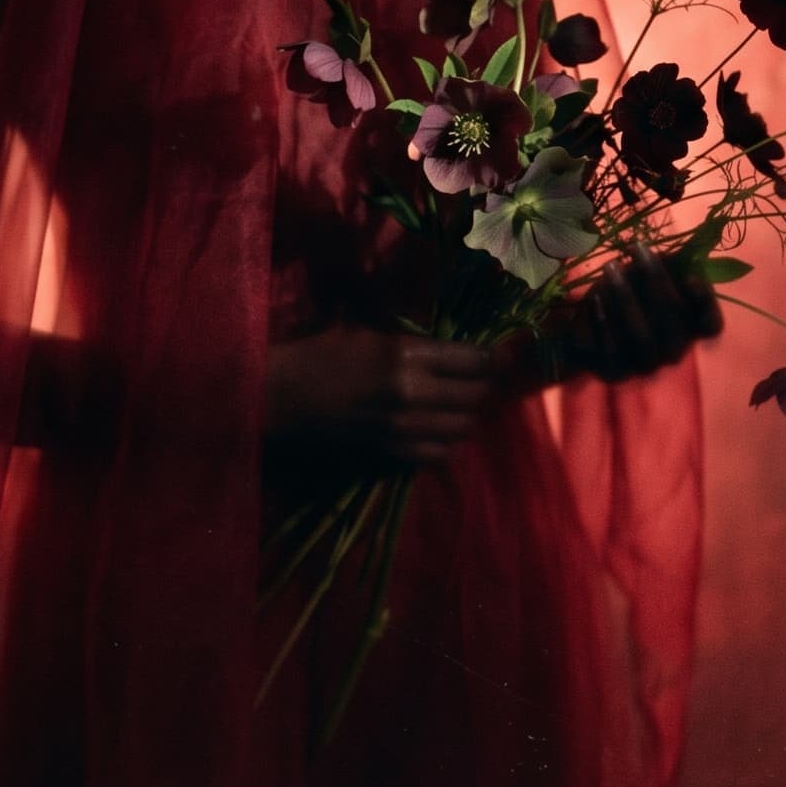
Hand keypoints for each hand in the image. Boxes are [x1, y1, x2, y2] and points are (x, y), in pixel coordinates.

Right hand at [264, 325, 510, 467]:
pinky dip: (448, 443)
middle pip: (474, 396)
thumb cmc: (318, 353)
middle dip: (485, 386)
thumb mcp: (366, 331)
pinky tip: (442, 431)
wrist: (280, 396)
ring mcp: (402, 428)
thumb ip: (410, 342)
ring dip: (468, 415)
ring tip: (462, 404)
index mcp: (404, 354)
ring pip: (462, 428)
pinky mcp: (390, 452)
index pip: (472, 360)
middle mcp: (412, 393)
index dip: (496, 358)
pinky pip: (439, 455)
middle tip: (483, 377)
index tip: (505, 355)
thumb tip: (447, 343)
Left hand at [545, 251, 722, 384]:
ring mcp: (644, 365)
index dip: (706, 304)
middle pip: (673, 321)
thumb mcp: (648, 275)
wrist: (585, 329)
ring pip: (642, 336)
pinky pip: (612, 350)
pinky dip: (604, 322)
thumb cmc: (625, 294)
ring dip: (627, 298)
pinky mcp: (616, 372)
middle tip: (637, 248)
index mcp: (688, 328)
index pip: (711, 326)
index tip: (688, 278)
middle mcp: (672, 350)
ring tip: (611, 268)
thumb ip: (667, 264)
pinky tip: (596, 298)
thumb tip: (678, 254)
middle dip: (656, 280)